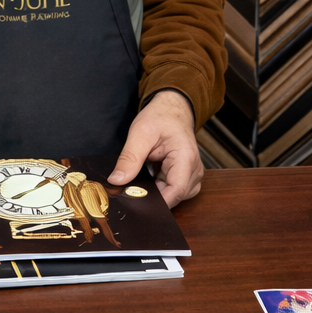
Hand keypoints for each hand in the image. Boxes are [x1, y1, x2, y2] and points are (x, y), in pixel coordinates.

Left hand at [108, 90, 203, 206]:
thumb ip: (129, 158)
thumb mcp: (140, 133)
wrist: (172, 110)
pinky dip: (158, 188)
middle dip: (152, 197)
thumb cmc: (160, 117)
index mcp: (186, 158)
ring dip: (155, 192)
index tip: (134, 202)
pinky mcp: (185, 178)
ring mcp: (191, 176)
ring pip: (172, 197)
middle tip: (130, 189)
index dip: (155, 202)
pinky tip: (148, 177)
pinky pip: (171, 191)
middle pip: (173, 197)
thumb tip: (117, 181)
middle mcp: (194, 171)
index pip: (175, 192)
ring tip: (141, 176)